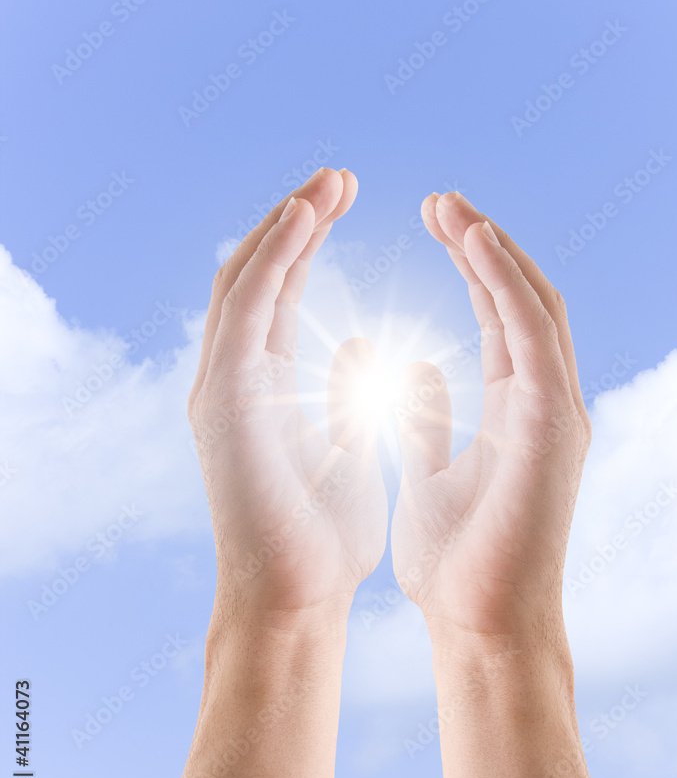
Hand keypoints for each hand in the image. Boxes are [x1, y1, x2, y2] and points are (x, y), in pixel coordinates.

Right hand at [189, 168, 387, 625]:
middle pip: (257, 274)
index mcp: (261, 386)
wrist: (294, 600)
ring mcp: (219, 386)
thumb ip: (340, 391)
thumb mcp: (340, 444)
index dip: (308, 242)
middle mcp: (230, 377)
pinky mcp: (222, 399)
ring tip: (326, 182)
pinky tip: (304, 217)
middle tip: (338, 177)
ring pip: (244, 279)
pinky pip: (247, 308)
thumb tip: (356, 345)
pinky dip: (274, 257)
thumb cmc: (319, 536)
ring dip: (284, 225)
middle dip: (295, 221)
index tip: (346, 199)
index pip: (280, 293)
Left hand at [391, 192, 590, 643]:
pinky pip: (532, 331)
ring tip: (452, 205)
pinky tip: (474, 241)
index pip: (496, 316)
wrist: (481, 627)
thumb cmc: (459, 561)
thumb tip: (414, 368)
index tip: (431, 223)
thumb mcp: (433, 471)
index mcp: (515, 409)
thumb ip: (430, 418)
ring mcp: (557, 410)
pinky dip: (504, 280)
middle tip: (438, 201)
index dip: (469, 266)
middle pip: (519, 297)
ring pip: (533, 303)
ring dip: (494, 249)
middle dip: (482, 244)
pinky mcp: (553, 423)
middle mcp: (544, 400)